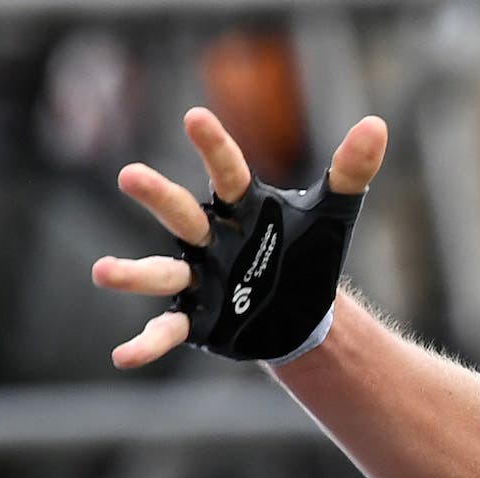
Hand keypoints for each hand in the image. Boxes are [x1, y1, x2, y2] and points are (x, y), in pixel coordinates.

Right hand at [93, 107, 388, 368]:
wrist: (303, 312)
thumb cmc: (308, 252)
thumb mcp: (335, 214)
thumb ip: (351, 172)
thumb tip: (376, 125)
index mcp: (240, 208)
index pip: (227, 171)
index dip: (214, 146)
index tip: (195, 118)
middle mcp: (210, 238)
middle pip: (181, 214)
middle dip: (158, 197)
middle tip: (130, 177)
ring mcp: (198, 277)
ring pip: (161, 272)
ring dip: (133, 274)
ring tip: (103, 273)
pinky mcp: (197, 318)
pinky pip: (167, 329)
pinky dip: (147, 343)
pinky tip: (124, 356)